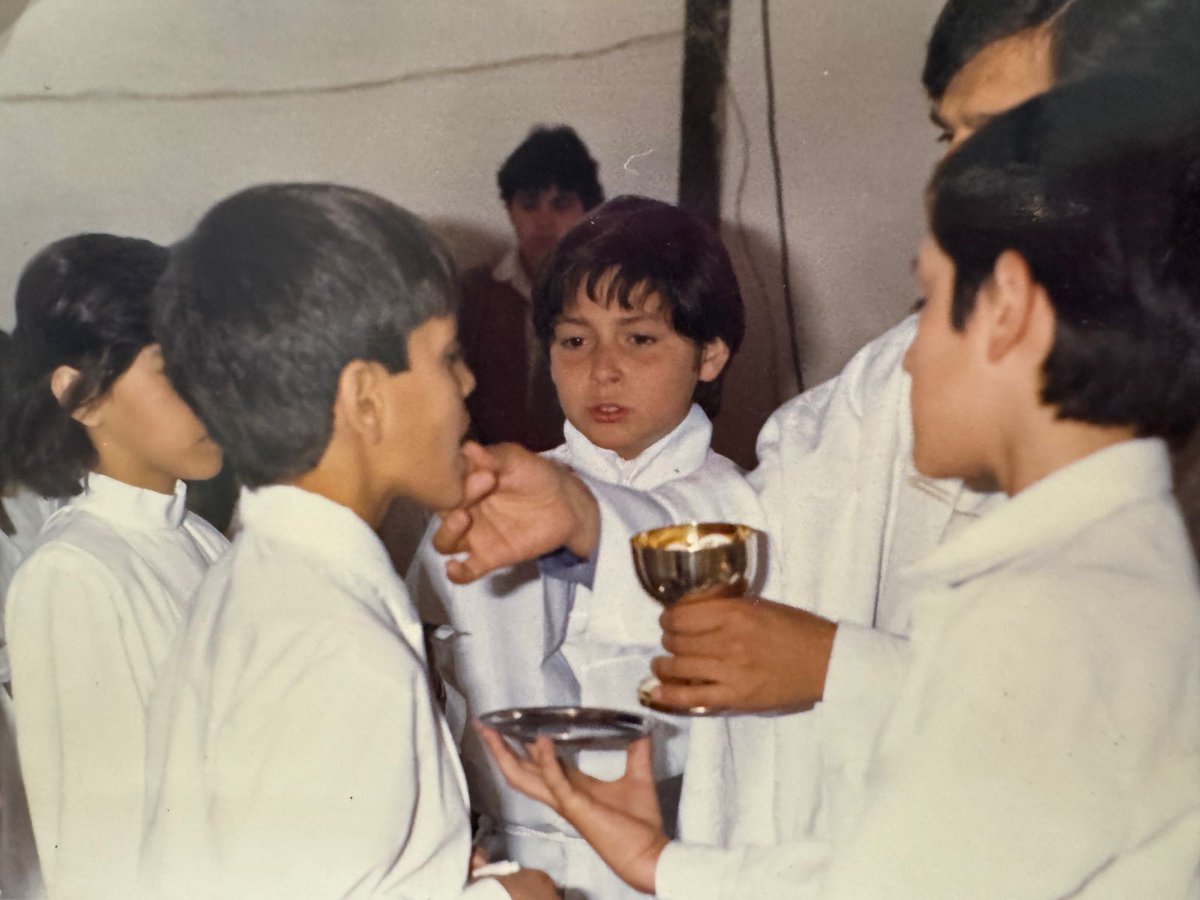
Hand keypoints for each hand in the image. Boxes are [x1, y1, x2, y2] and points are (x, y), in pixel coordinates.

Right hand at [432, 443, 598, 583]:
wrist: (566, 504)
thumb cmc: (536, 475)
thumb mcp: (516, 459)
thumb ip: (493, 457)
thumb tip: (469, 448)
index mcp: (464, 483)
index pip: (446, 481)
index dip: (456, 476)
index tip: (483, 471)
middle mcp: (463, 509)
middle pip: (442, 511)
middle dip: (456, 499)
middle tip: (486, 483)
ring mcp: (474, 536)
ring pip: (444, 542)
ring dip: (448, 532)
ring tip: (465, 519)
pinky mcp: (488, 558)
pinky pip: (466, 571)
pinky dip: (456, 573)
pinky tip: (455, 568)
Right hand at [478, 727, 667, 894]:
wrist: (648, 854)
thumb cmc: (640, 823)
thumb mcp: (638, 777)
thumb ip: (637, 752)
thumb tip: (642, 728)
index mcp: (572, 788)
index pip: (538, 765)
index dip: (522, 747)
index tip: (511, 727)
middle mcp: (561, 795)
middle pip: (520, 772)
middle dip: (500, 750)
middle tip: (485, 727)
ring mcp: (565, 802)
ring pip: (524, 778)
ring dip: (506, 755)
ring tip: (493, 733)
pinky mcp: (575, 806)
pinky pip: (555, 781)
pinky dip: (546, 761)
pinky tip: (541, 741)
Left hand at [650, 597, 836, 712]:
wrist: (826, 662)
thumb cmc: (798, 629)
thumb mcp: (760, 606)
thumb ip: (728, 608)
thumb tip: (696, 611)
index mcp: (734, 613)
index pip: (682, 616)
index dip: (668, 619)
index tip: (668, 621)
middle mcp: (727, 640)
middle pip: (678, 640)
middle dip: (667, 640)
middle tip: (669, 642)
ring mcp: (730, 670)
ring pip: (679, 666)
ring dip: (664, 665)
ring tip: (661, 664)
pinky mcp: (736, 696)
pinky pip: (693, 696)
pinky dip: (670, 693)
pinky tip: (657, 690)